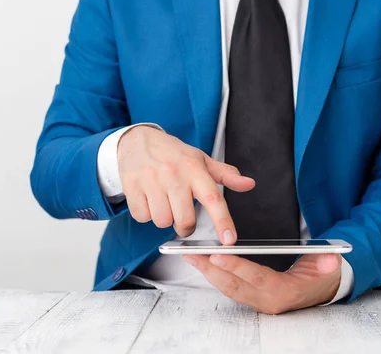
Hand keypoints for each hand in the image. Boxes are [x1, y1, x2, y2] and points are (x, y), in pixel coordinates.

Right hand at [117, 125, 255, 243]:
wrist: (138, 140)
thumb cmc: (173, 154)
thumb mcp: (202, 160)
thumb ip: (226, 175)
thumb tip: (248, 184)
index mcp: (195, 168)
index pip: (213, 198)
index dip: (222, 221)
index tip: (228, 240)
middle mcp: (174, 174)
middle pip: (185, 220)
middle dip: (185, 225)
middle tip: (182, 214)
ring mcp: (151, 180)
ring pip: (162, 221)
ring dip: (164, 218)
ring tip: (164, 201)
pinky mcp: (132, 187)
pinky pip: (142, 217)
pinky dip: (146, 214)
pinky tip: (149, 199)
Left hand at [183, 253, 341, 313]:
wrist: (322, 290)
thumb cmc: (322, 275)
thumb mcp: (329, 267)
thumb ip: (328, 263)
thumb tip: (330, 260)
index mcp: (286, 292)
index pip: (258, 278)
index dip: (237, 267)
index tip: (217, 256)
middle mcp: (268, 301)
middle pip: (235, 285)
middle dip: (211, 269)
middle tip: (192, 253)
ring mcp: (258, 301)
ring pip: (228, 288)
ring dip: (207, 272)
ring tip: (190, 255)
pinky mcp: (252, 298)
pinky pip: (229, 288)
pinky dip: (214, 275)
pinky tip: (202, 263)